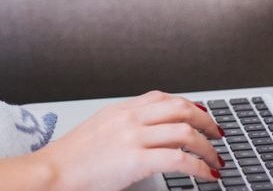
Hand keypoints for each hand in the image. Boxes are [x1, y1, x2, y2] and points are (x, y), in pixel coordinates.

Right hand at [33, 90, 224, 190]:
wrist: (54, 171)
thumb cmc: (72, 158)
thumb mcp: (100, 130)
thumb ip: (125, 127)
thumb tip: (150, 136)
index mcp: (121, 109)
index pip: (163, 97)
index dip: (189, 105)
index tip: (202, 115)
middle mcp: (130, 118)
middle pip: (181, 107)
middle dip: (206, 121)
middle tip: (217, 135)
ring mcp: (134, 137)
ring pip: (185, 131)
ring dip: (208, 146)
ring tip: (216, 159)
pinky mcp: (137, 159)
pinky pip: (180, 160)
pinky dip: (200, 167)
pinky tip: (207, 175)